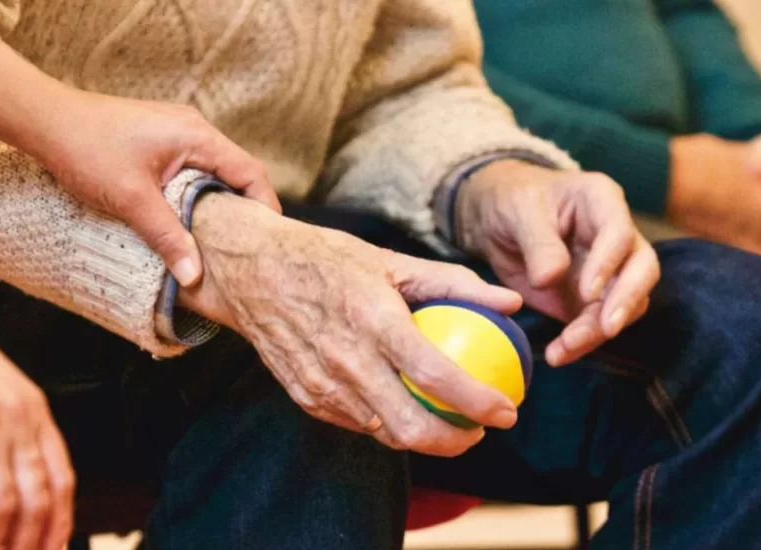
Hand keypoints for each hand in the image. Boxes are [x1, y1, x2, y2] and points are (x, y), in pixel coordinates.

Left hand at [20, 87, 280, 285]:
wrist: (44, 120)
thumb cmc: (87, 150)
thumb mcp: (131, 200)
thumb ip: (168, 237)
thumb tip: (195, 277)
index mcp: (197, 136)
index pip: (250, 173)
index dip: (264, 209)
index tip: (266, 244)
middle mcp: (193, 129)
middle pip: (235, 173)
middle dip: (242, 211)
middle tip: (244, 251)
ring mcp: (174, 132)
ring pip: (211, 173)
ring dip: (214, 205)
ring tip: (216, 243)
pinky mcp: (157, 140)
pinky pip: (189, 170)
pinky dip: (193, 196)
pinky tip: (183, 222)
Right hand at [179, 194, 522, 456]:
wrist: (250, 272)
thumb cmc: (326, 259)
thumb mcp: (390, 260)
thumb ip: (454, 283)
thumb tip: (510, 302)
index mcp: (373, 320)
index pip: (436, 376)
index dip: (479, 402)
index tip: (507, 410)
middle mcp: (346, 360)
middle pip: (411, 427)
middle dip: (456, 442)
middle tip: (481, 429)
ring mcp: (322, 385)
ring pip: (385, 433)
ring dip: (424, 437)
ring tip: (449, 422)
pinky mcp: (306, 398)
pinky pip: (358, 424)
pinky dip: (387, 423)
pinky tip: (406, 408)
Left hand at [455, 160, 659, 366]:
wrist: (496, 220)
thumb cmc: (512, 201)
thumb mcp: (518, 211)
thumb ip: (538, 242)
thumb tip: (550, 278)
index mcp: (601, 200)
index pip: (620, 232)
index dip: (609, 263)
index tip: (586, 291)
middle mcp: (616, 236)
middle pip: (642, 269)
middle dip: (626, 300)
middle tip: (606, 328)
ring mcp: (610, 270)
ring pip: (626, 303)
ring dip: (599, 330)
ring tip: (565, 347)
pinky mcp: (593, 299)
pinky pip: (599, 324)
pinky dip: (582, 343)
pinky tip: (559, 354)